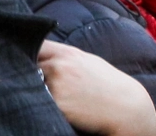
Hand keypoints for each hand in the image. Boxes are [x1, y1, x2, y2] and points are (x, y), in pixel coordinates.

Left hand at [38, 40, 155, 135]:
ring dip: (37, 90)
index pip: (35, 46)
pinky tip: (60, 107)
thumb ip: (64, 57)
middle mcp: (59, 66)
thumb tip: (42, 54)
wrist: (127, 108)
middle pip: (28, 66)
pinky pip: (41, 103)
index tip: (28, 59)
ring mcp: (56, 85)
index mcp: (67, 53)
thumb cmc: (108, 85)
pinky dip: (44, 105)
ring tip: (57, 96)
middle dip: (30, 73)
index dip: (29, 52)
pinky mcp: (57, 105)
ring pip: (33, 86)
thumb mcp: (87, 62)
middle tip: (41, 82)